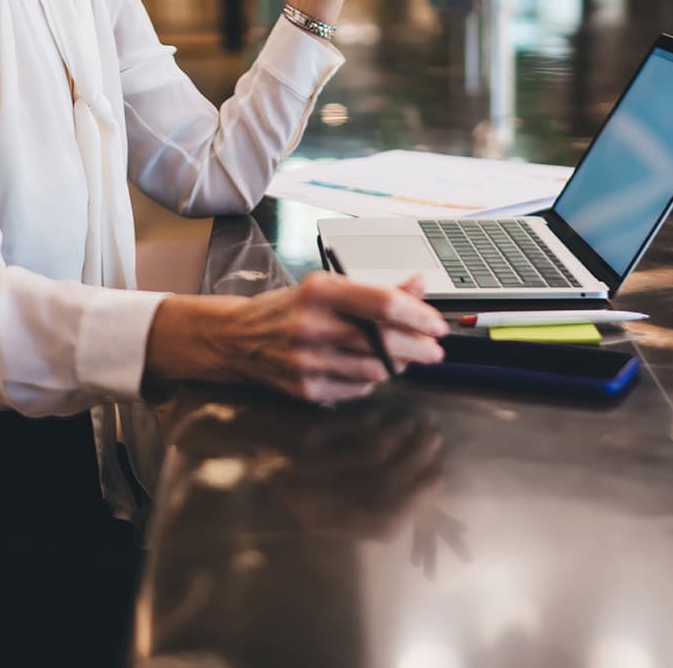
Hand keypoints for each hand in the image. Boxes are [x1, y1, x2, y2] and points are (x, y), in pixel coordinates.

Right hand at [145, 272, 447, 404]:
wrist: (235, 338)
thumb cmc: (286, 310)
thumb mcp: (326, 287)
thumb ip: (374, 290)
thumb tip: (418, 285)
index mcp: (319, 291)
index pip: (382, 304)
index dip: (418, 316)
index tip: (437, 325)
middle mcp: (311, 326)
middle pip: (384, 341)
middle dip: (419, 347)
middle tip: (434, 349)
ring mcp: (307, 361)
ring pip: (375, 369)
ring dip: (397, 365)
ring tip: (403, 357)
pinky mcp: (306, 388)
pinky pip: (357, 388)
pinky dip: (370, 379)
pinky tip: (368, 368)